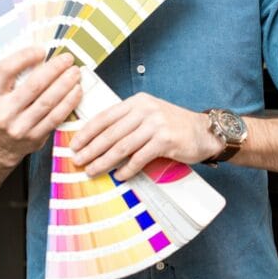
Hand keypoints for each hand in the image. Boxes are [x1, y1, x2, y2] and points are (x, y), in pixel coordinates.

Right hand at [0, 48, 81, 167]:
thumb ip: (14, 78)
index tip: (41, 50)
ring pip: (47, 102)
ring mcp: (19, 127)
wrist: (0, 146)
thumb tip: (43, 55)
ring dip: (65, 84)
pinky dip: (69, 102)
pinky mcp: (35, 137)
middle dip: (54, 69)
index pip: (6, 70)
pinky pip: (56, 117)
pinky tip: (77, 91)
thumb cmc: (4, 111)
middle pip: (33, 86)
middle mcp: (3, 113)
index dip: (24, 57)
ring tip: (75, 72)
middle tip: (68, 59)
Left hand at [69, 93, 220, 178]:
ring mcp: (156, 124)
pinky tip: (119, 176)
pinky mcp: (165, 140)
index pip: (105, 117)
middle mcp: (145, 110)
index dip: (87, 132)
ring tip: (93, 170)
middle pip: (111, 133)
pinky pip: (140, 157)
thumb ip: (127, 122)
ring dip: (104, 161)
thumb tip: (98, 140)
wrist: (204, 132)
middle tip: (78, 161)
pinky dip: (127, 169)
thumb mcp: (149, 115)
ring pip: (122, 146)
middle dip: (91, 149)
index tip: (74, 145)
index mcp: (137, 102)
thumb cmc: (173, 126)